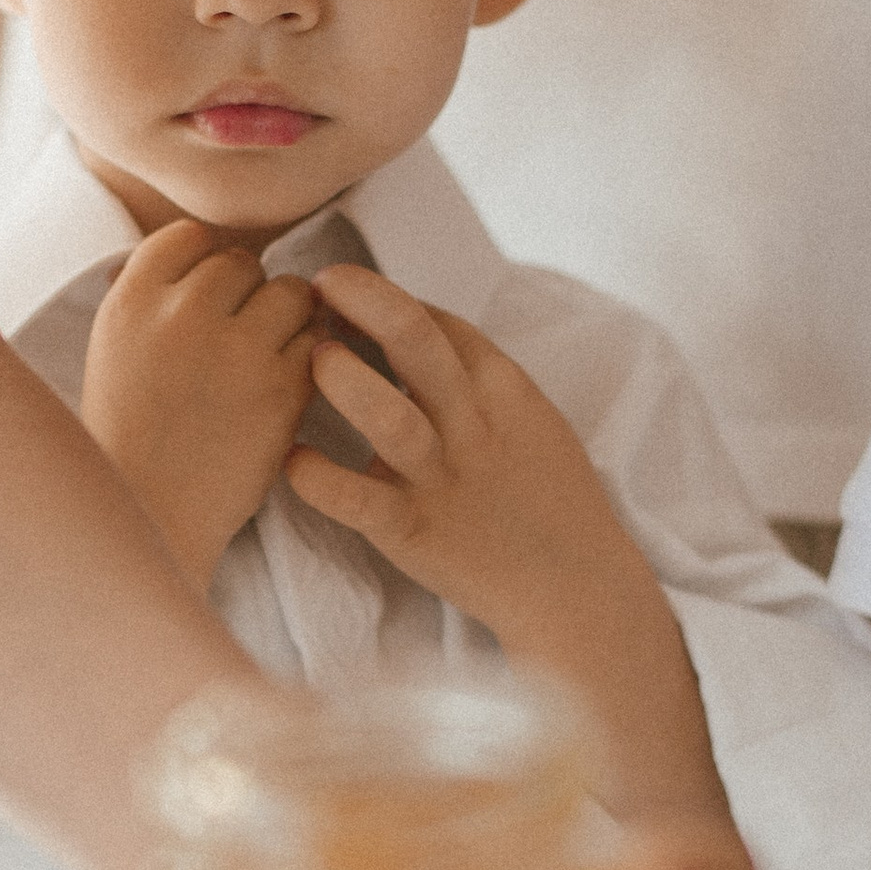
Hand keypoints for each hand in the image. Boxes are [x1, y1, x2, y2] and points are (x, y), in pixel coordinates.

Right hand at [81, 223, 318, 588]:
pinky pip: (319, 341)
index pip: (187, 237)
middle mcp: (182, 315)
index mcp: (130, 302)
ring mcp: (237, 349)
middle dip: (248, 296)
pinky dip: (314, 358)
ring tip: (270, 357)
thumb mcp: (114, 352)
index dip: (204, 265)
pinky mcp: (283, 388)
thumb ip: (152, 299)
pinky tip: (291, 383)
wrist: (154, 519)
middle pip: (242, 264)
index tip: (206, 301)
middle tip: (239, 339)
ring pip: (291, 292)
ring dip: (289, 319)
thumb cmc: (131, 439)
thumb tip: (199, 251)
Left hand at [284, 264, 638, 645]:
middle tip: (321, 283)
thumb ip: (475, 379)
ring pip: (390, 417)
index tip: (344, 289)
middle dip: (366, 300)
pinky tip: (293, 461)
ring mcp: (443, 480)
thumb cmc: (548, 496)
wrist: (577, 585)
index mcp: (503, 389)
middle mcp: (472, 425)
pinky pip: (360, 502)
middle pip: (418, 341)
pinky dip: (319, 480)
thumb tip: (415, 331)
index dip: (386, 296)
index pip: (440, 321)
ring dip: (346, 381)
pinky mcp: (416, 534)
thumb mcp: (529, 418)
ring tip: (315, 357)